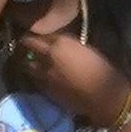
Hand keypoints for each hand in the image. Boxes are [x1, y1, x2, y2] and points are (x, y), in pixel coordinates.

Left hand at [8, 21, 130, 129]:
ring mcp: (45, 74)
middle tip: (26, 44)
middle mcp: (49, 55)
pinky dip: (34, 76)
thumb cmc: (103, 70)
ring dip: (27, 61)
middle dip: (26, 44)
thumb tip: (58, 46)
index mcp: (62, 43)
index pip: (42, 34)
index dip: (39, 35)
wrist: (104, 97)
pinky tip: (40, 76)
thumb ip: (68, 46)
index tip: (38, 36)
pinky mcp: (45, 90)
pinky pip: (34, 79)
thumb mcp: (87, 50)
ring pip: (27, 64)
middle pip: (28, 45)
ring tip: (30, 61)